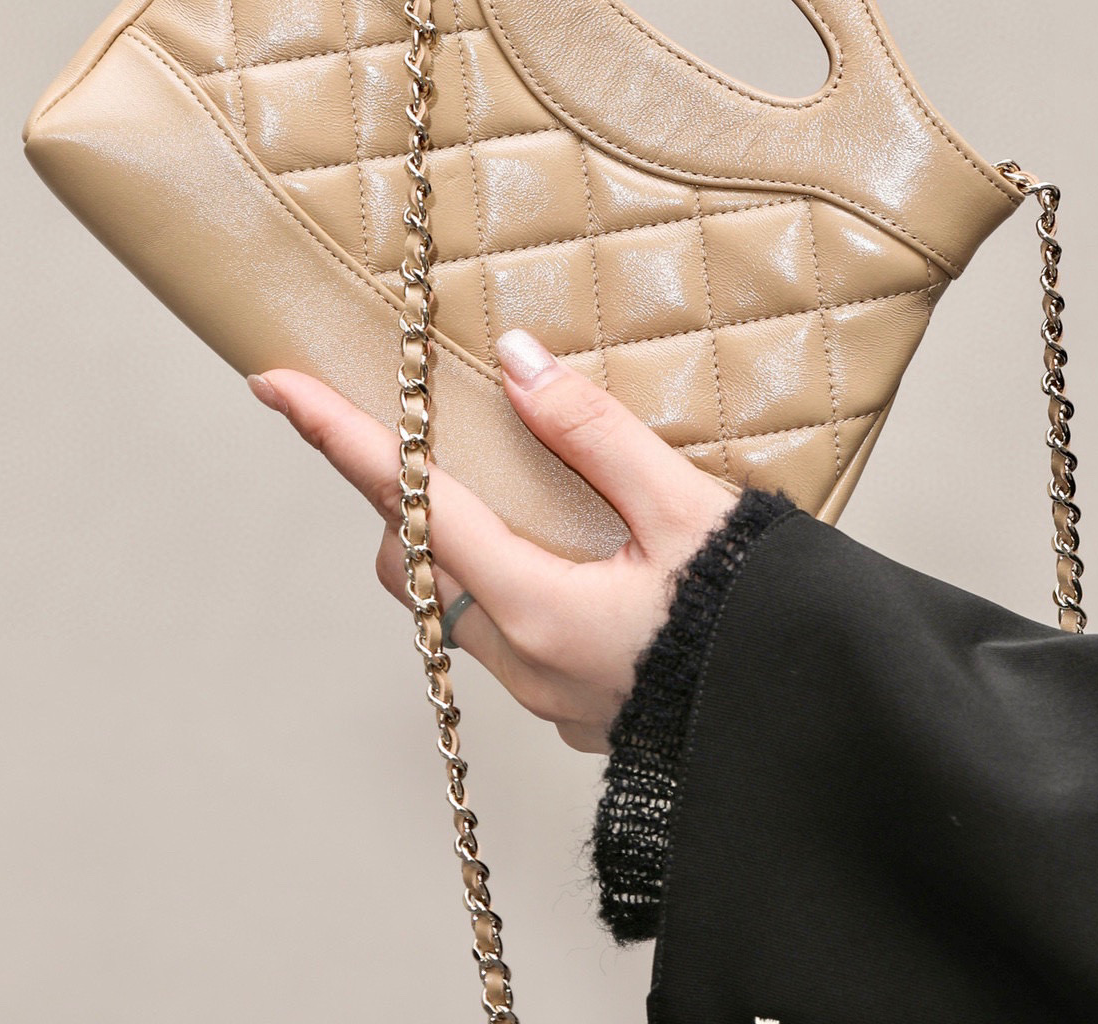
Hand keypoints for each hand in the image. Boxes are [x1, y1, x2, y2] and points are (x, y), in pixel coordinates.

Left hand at [247, 327, 738, 753]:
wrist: (822, 737)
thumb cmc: (764, 628)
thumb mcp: (687, 512)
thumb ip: (595, 432)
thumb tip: (515, 360)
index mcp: (534, 605)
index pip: (407, 503)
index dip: (337, 438)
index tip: (275, 387)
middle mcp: (521, 658)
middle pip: (413, 561)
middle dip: (396, 495)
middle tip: (421, 430)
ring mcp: (545, 693)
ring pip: (456, 600)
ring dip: (454, 540)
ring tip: (506, 480)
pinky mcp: (577, 705)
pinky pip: (506, 632)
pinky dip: (506, 577)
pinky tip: (567, 548)